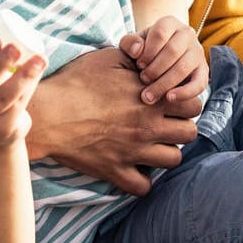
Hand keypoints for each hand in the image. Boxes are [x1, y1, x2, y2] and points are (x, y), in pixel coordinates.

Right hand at [22, 47, 199, 194]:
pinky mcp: (115, 171)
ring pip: (173, 160)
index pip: (193, 105)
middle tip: (165, 123)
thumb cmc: (76, 82)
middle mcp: (147, 127)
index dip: (185, 102)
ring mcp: (133, 152)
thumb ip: (137, 58)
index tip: (172, 102)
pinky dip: (143, 180)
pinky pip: (143, 187)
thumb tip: (151, 56)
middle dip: (181, 127)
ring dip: (166, 152)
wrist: (48, 113)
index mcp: (150, 99)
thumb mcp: (109, 59)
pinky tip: (135, 168)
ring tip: (153, 145)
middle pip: (189, 134)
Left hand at [119, 17, 209, 105]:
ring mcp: (197, 52)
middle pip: (172, 51)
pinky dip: (184, 93)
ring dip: (164, 83)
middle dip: (154, 69)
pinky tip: (169, 98)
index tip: (138, 65)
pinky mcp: (203, 71)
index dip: (147, 52)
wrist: (161, 56)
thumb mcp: (134, 43)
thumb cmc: (144, 50)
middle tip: (143, 80)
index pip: (160, 34)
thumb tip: (137, 51)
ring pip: (183, 68)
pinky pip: (199, 84)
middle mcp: (187, 34)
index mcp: (170, 23)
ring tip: (149, 95)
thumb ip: (129, 43)